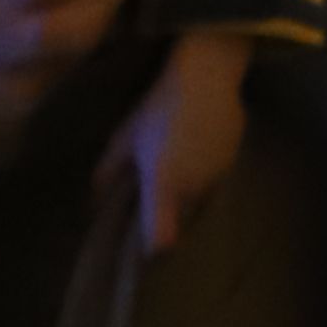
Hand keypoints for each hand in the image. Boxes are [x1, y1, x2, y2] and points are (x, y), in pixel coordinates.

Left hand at [114, 31, 250, 254]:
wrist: (207, 75)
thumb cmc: (158, 105)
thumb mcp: (124, 137)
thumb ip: (108, 173)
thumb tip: (94, 201)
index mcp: (163, 183)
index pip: (161, 241)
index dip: (152, 251)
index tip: (143, 249)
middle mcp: (193, 186)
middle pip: (181, 223)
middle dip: (168, 218)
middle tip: (152, 198)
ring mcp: (217, 175)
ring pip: (199, 204)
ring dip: (186, 198)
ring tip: (175, 169)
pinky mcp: (232, 163)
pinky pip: (215, 183)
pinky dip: (204, 178)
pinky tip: (194, 152)